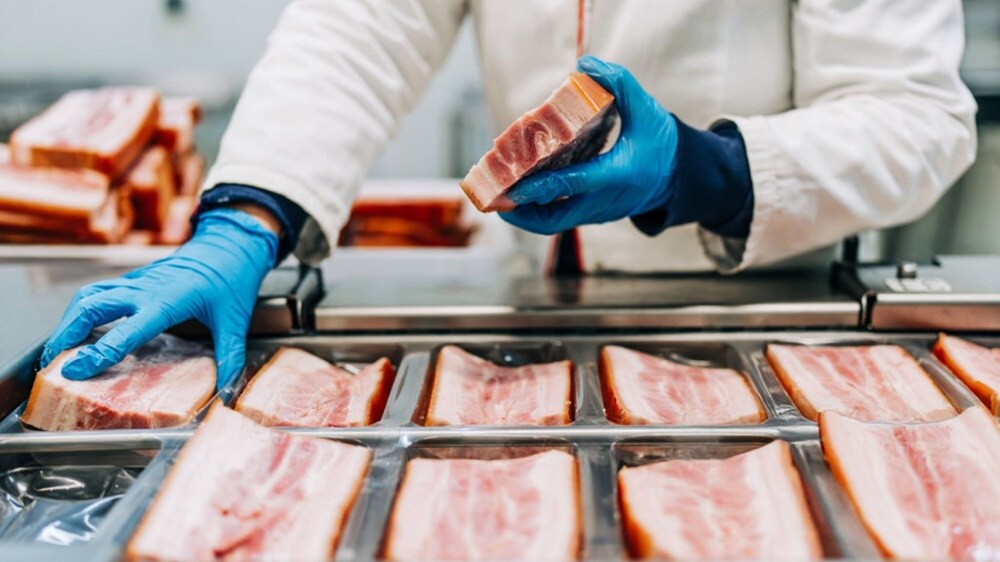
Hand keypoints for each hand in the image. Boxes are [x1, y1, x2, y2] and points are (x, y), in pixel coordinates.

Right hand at [40, 208, 278, 389]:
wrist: (230, 245)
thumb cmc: (232, 281)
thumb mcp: (236, 322)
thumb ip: (231, 358)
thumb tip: (228, 393)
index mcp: (168, 301)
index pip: (126, 331)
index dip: (99, 352)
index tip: (75, 369)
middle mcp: (145, 289)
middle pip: (92, 306)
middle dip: (66, 334)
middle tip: (51, 362)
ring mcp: (136, 281)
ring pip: (89, 295)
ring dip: (68, 320)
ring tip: (56, 348)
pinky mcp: (134, 278)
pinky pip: (99, 291)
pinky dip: (81, 309)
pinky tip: (77, 327)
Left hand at [499, 55, 678, 234]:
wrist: (680, 177)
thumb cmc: (662, 143)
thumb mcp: (647, 109)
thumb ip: (619, 83)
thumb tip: (584, 65)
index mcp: (618, 175)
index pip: (576, 183)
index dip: (544, 185)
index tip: (515, 186)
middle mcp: (604, 200)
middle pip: (557, 217)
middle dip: (523, 213)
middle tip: (494, 198)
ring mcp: (598, 212)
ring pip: (555, 222)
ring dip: (525, 214)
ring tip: (496, 196)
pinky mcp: (593, 214)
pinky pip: (560, 217)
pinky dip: (537, 209)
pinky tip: (516, 192)